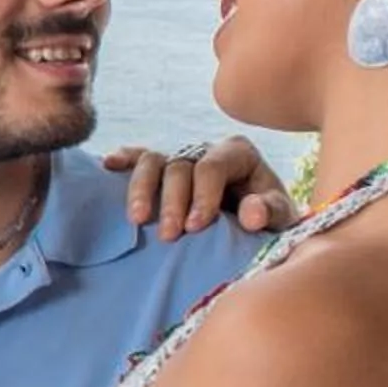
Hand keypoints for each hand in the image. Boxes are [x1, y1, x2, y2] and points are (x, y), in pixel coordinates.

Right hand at [104, 136, 294, 239]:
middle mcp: (205, 150)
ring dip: (141, 189)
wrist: (255, 223)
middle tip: (170, 235)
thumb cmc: (267, 220)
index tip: (196, 226)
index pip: (213, 166)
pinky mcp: (161, 170)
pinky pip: (139, 158)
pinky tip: (108, 165)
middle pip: (180, 167)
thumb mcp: (279, 217)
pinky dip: (123, 160)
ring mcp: (180, 158)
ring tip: (137, 219)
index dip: (203, 195)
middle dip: (173, 201)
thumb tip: (251, 214)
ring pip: (153, 162)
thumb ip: (271, 211)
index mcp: (238, 154)